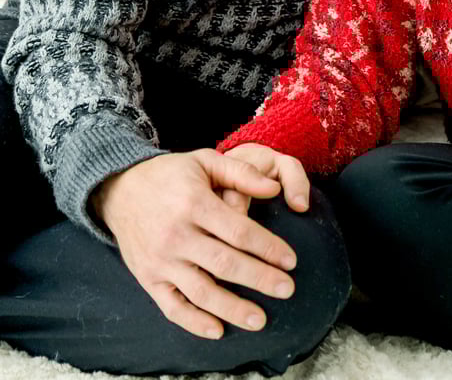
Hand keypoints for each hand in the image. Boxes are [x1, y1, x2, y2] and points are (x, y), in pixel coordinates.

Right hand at [92, 148, 305, 338]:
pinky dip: (194, 322)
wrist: (120, 190)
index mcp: (195, 203)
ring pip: (202, 291)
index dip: (268, 248)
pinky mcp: (148, 278)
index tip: (291, 260)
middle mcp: (177, 235)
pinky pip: (172, 307)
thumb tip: (275, 188)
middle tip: (287, 290)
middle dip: (260, 279)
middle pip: (225, 264)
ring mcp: (161, 260)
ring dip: (233, 309)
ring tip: (260, 319)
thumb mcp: (205, 161)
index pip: (239, 231)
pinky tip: (218, 330)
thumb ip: (242, 173)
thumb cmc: (171, 174)